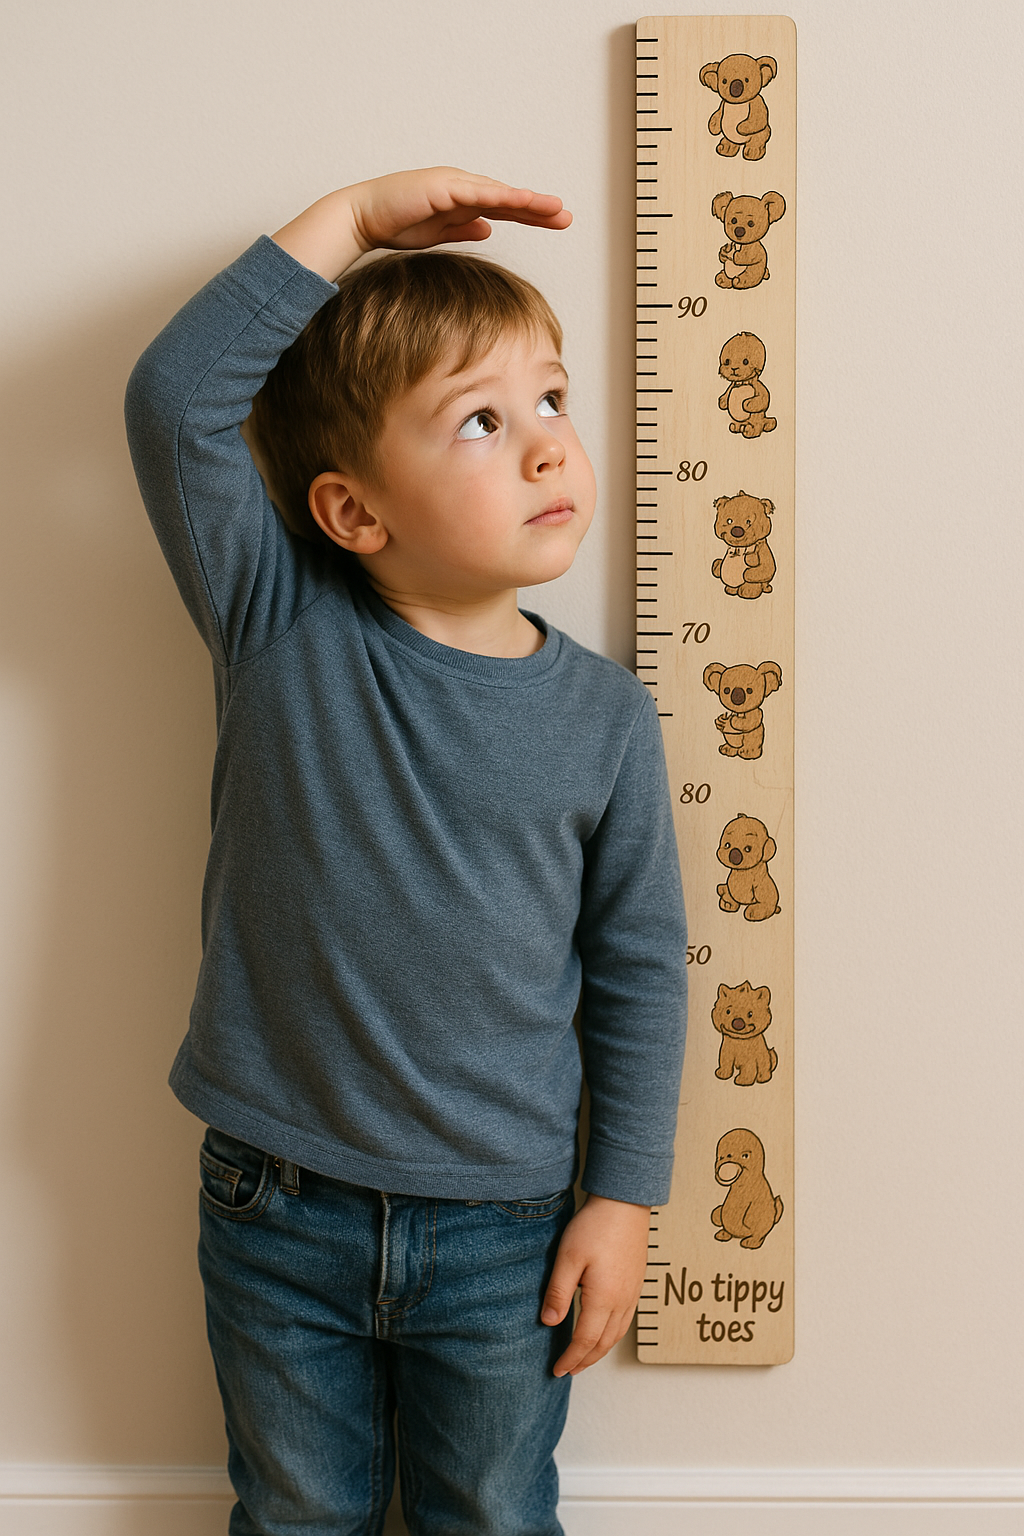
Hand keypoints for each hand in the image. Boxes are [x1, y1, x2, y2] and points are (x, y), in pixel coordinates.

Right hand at [271, 166, 570, 282]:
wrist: (363, 217)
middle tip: (566, 217)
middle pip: (508, 198)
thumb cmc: (396, 224)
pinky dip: (500, 197)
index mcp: (462, 199)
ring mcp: (453, 184)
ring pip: (499, 193)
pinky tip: (520, 202)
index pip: (503, 208)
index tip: (555, 224)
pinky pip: (478, 193)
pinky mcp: (442, 187)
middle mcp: (462, 187)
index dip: (530, 216)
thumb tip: (488, 228)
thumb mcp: (438, 232)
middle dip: (538, 207)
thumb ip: (463, 228)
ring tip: (553, 209)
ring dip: (527, 201)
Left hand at [541, 1194, 650, 1375]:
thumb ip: (558, 1293)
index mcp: (604, 1299)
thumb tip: (550, 1322)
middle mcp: (622, 1301)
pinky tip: (604, 1332)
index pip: (585, 1340)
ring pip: (617, 1334)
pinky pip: (625, 1321)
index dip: (570, 1358)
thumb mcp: (568, 1258)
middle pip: (603, 1343)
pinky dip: (612, 1335)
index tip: (557, 1369)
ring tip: (584, 1358)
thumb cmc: (595, 1227)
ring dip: (599, 1351)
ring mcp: (632, 1293)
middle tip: (569, 1370)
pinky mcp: (636, 1284)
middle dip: (585, 1360)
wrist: (624, 1204)